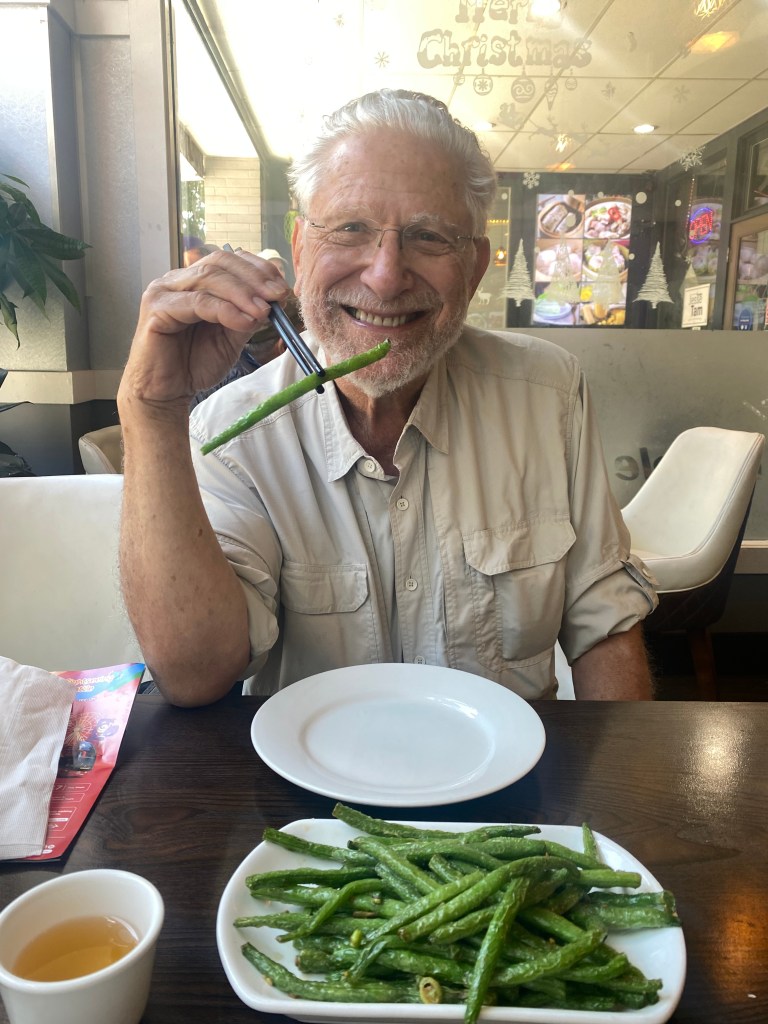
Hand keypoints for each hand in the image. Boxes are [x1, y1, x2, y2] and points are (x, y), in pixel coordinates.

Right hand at [119, 249, 289, 409]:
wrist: (166, 393)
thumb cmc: (194, 364)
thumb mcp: (231, 338)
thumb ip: (247, 316)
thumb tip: (270, 301)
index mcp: (194, 281)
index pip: (228, 260)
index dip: (257, 268)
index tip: (282, 287)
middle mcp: (176, 280)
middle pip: (219, 263)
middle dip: (253, 278)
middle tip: (278, 295)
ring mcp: (163, 291)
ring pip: (209, 278)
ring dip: (242, 293)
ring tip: (264, 311)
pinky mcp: (157, 309)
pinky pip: (197, 302)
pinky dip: (225, 310)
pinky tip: (244, 322)